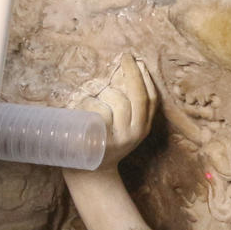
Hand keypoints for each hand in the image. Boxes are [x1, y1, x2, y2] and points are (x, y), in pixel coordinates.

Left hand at [76, 53, 159, 167]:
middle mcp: (135, 133)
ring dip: (105, 91)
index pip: (151, 98)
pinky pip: (99, 111)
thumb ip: (127, 107)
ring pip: (118, 101)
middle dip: (131, 72)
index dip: (145, 77)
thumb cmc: (103, 141)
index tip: (137, 60)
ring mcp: (120, 138)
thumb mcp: (121, 127)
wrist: (89, 172)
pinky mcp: (103, 142)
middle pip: (138, 96)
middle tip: (124, 57)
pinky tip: (79, 106)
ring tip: (93, 94)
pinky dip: (89, 103)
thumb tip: (124, 72)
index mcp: (143, 127)